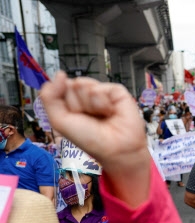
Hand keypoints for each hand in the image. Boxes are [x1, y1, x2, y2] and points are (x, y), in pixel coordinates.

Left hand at [41, 72, 149, 206]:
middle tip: (89, 118)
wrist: (115, 148)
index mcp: (71, 102)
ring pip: (83, 84)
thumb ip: (50, 97)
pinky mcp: (115, 91)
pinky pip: (99, 88)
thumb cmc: (91, 139)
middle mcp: (85, 96)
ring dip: (89, 105)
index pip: (58, 87)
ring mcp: (100, 92)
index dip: (62, 102)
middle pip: (70, 85)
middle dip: (76, 104)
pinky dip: (101, 103)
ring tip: (101, 116)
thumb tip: (60, 74)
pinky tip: (110, 112)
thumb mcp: (60, 121)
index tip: (73, 117)